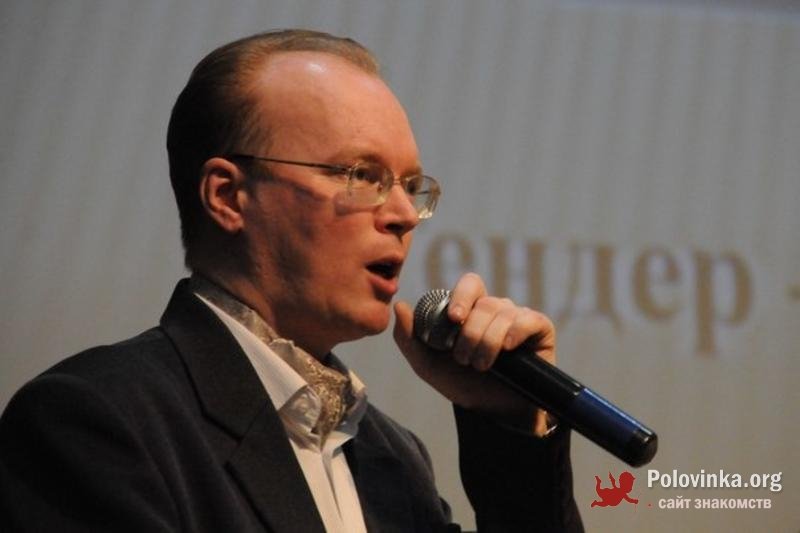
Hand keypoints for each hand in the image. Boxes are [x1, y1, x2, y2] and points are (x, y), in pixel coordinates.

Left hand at [393, 272, 556, 434]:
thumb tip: (401, 306)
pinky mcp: (540, 331)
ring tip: (482, 366)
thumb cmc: (462, 385)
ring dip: (488, 342)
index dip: (462, 297)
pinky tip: (506, 348)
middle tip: (464, 359)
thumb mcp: (428, 365)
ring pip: (504, 313)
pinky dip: (515, 331)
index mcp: (473, 310)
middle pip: (485, 303)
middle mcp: (497, 310)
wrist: (492, 414)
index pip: (470, 285)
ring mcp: (519, 319)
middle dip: (471, 333)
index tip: (454, 319)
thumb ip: (410, 337)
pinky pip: (529, 320)